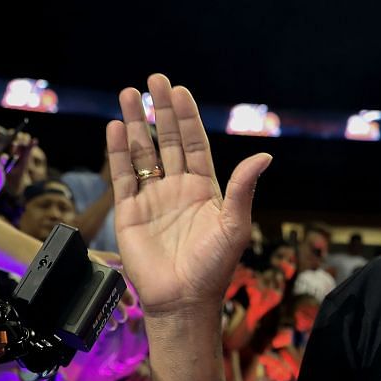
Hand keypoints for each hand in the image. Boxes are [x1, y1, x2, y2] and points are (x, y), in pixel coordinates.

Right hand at [109, 73, 270, 320]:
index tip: (180, 91)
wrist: (183, 299)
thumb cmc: (213, 267)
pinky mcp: (130, 212)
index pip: (195, 143)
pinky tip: (116, 127)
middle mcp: (178, 188)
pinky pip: (123, 176)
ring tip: (128, 94)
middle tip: (154, 80)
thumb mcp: (234, 225)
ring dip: (136, 123)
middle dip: (161, 110)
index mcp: (205, 188)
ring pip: (143, 152)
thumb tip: (265, 156)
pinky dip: (118, 151)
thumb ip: (243, 189)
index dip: (187, 117)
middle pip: (168, 140)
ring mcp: (152, 198)